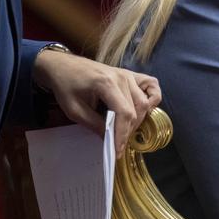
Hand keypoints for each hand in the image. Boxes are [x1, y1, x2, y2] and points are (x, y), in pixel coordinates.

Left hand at [34, 51, 161, 156]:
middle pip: (136, 109)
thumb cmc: (66, 86)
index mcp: (106, 84)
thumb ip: (94, 124)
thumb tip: (110, 140)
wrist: (64, 66)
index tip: (118, 151)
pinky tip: (145, 108)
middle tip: (117, 143)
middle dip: (128, 130)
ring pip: (145, 101)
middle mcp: (122, 77)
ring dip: (138, 119)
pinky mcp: (131, 74)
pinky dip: (153, 97)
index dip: (123, 134)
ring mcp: (128, 75)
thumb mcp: (74, 110)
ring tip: (125, 129)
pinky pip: (152, 85)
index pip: (124, 113)